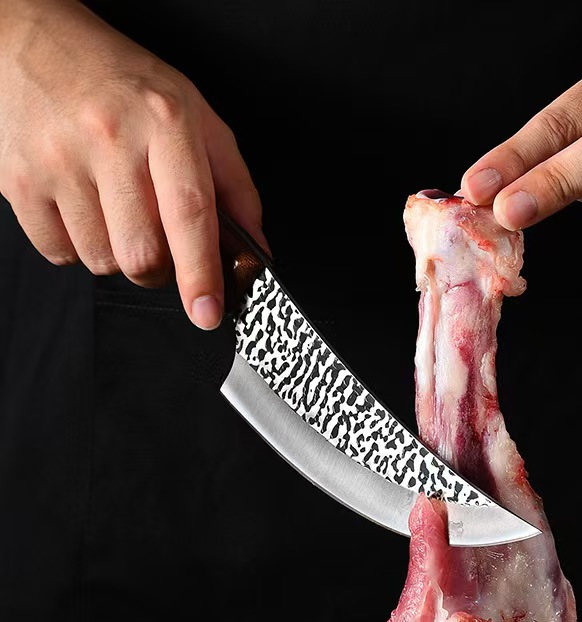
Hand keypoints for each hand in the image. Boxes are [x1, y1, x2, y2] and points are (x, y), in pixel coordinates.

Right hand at [0, 0, 265, 328]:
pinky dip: (79, 247)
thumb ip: (235, 188)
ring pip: (101, 261)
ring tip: (118, 210)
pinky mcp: (18, 179)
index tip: (207, 312)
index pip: (190, 213)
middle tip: (161, 241)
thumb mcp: (199, 120)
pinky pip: (59, 253)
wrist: (39, 46)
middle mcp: (109, 138)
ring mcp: (57, 159)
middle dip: (160, 269)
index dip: (200, 273)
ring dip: (119, 255)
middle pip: (142, 253)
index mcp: (166, 121)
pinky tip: (85, 208)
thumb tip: (255, 252)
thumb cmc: (129, 86)